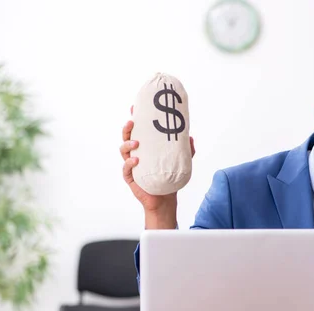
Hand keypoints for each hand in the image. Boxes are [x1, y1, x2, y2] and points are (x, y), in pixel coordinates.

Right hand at [120, 106, 195, 227]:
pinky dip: (129, 163)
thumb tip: (190, 137)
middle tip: (132, 122)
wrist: (165, 200)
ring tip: (136, 142)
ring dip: (128, 144)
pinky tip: (136, 160)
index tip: (134, 107)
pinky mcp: (131, 178)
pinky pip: (126, 169)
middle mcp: (136, 154)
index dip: (134, 118)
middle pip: (126, 137)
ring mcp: (132, 166)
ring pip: (123, 151)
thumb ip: (186, 150)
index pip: (138, 130)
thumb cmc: (169, 178)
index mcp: (145, 148)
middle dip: (127, 128)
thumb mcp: (180, 162)